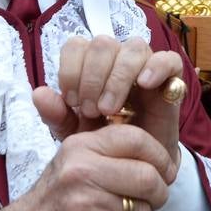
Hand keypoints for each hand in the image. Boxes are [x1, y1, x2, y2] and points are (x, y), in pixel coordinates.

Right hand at [0, 121, 172, 210]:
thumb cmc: (53, 203)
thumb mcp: (71, 161)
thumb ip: (107, 147)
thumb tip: (156, 145)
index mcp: (80, 147)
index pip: (137, 139)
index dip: (160, 156)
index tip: (164, 171)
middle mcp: (80, 172)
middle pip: (148, 177)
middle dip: (158, 194)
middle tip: (148, 202)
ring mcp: (82, 206)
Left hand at [46, 35, 183, 172]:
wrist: (137, 167)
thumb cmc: (106, 142)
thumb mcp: (75, 133)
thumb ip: (56, 115)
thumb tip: (38, 93)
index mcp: (92, 66)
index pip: (77, 45)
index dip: (71, 69)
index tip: (71, 101)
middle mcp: (118, 60)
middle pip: (103, 43)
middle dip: (93, 77)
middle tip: (90, 110)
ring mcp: (146, 67)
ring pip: (133, 48)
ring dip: (118, 77)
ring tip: (110, 109)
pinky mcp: (171, 81)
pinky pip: (169, 59)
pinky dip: (156, 67)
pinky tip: (144, 84)